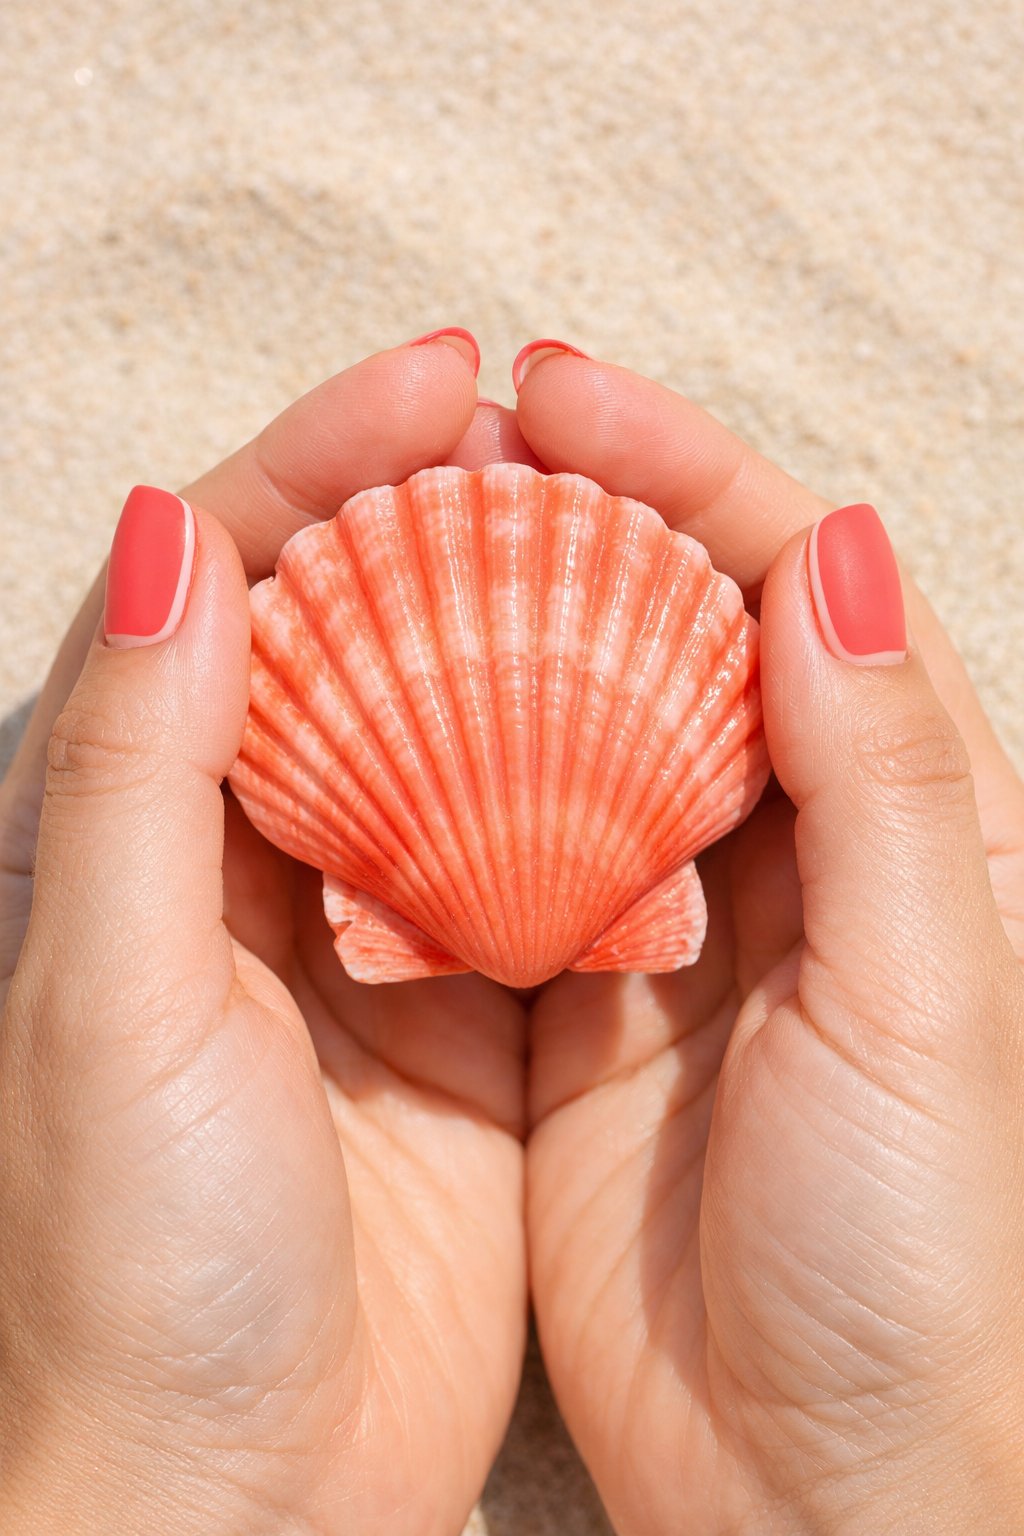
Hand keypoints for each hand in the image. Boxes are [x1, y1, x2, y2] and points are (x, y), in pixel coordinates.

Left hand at [0, 338, 527, 1535]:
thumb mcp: (110, 998)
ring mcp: (372, 927)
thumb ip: (132, 765)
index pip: (227, 582)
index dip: (324, 463)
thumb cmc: (131, 1266)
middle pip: (355, 627)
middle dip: (444, 515)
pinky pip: (541, 849)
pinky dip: (594, 777)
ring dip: (532, 629)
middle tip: (549, 432)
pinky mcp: (464, 1006)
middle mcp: (252, 856)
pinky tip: (655, 726)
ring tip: (618, 543)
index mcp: (135, 828)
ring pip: (460, 723)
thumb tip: (160, 529)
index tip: (439, 381)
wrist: (232, 1497)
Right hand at [515, 350, 1023, 1532]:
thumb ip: (894, 779)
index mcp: (912, 820)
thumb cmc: (923, 1263)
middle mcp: (791, 846)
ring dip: (501, 632)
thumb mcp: (935, 1006)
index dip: (689, 474)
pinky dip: (447, 776)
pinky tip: (380, 725)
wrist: (815, 1483)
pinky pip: (504, 844)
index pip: (801, 586)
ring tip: (401, 548)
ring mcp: (673, 917)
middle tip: (461, 440)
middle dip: (579, 521)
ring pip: (579, 721)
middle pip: (678, 627)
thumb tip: (836, 553)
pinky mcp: (578, 997)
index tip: (565, 396)